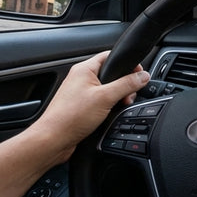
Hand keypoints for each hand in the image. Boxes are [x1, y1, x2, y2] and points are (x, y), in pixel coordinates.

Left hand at [30, 51, 149, 162]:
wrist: (53, 140)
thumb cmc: (70, 117)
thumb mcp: (106, 97)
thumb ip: (127, 84)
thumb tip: (143, 76)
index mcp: (84, 69)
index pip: (110, 56)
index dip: (127, 63)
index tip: (139, 74)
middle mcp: (81, 79)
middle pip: (111, 74)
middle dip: (124, 84)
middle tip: (128, 95)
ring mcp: (80, 93)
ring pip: (107, 89)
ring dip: (117, 97)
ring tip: (118, 107)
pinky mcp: (81, 107)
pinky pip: (101, 101)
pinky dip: (109, 106)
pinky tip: (109, 115)